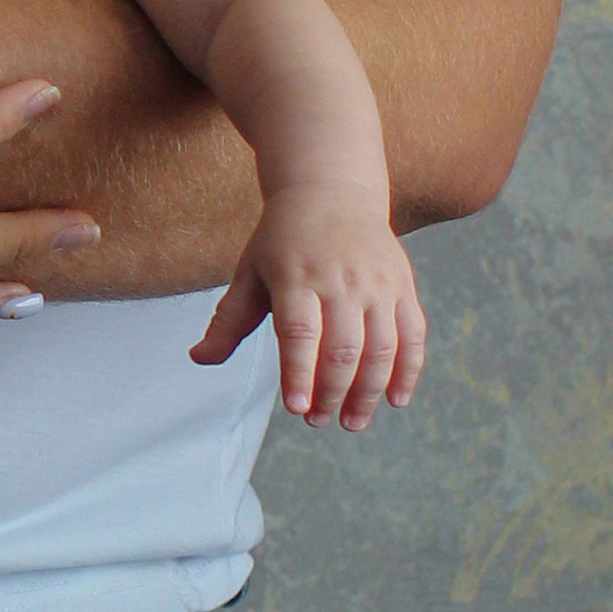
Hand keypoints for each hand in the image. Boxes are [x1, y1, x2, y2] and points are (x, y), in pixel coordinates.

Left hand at [189, 187, 425, 429]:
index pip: (299, 334)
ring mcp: (377, 284)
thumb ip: (229, 320)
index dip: (298, 374)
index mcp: (297, 277)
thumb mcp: (250, 272)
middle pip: (343, 348)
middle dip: (332, 393)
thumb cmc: (282, 239)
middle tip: (317, 421)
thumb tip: (200, 358)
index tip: (295, 408)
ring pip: (381, 348)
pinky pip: (412, 335)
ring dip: (369, 392)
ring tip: (351, 422)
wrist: (331, 190)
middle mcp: (341, 281)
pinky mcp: (402, 286)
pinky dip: (408, 370)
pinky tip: (395, 400)